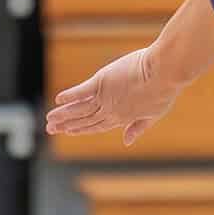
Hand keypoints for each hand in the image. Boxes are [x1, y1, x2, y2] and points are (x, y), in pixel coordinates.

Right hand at [45, 47, 180, 146]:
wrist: (165, 72)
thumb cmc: (164, 90)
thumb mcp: (154, 113)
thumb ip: (138, 127)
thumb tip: (127, 142)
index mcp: (123, 117)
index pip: (98, 126)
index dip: (82, 130)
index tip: (70, 131)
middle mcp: (110, 110)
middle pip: (84, 120)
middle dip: (67, 125)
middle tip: (50, 128)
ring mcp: (105, 97)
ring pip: (79, 109)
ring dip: (63, 114)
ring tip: (48, 119)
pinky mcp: (102, 82)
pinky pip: (81, 91)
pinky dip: (70, 96)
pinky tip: (58, 100)